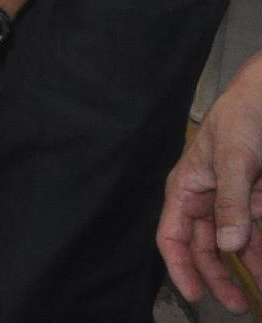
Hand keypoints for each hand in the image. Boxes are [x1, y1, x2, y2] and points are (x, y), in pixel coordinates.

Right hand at [159, 56, 261, 311]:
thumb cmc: (240, 120)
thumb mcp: (234, 159)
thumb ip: (231, 202)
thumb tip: (229, 247)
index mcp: (185, 189)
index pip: (172, 236)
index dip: (180, 267)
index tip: (195, 294)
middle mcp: (202, 199)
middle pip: (203, 248)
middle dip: (217, 277)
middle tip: (236, 305)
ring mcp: (227, 201)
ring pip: (230, 244)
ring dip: (246, 266)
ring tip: (261, 293)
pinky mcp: (250, 199)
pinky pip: (252, 231)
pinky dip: (260, 250)